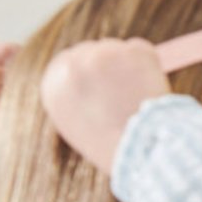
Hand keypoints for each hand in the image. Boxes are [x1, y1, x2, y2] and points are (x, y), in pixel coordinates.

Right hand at [40, 38, 170, 173]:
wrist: (139, 151)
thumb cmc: (112, 147)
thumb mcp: (76, 124)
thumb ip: (75, 96)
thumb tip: (87, 80)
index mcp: (53, 84)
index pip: (69, 63)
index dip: (91, 75)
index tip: (105, 89)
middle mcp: (72, 64)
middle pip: (93, 52)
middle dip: (110, 68)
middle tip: (126, 96)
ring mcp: (103, 54)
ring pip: (117, 51)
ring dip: (129, 67)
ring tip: (137, 100)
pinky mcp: (131, 51)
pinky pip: (142, 51)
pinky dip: (148, 66)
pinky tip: (149, 90)